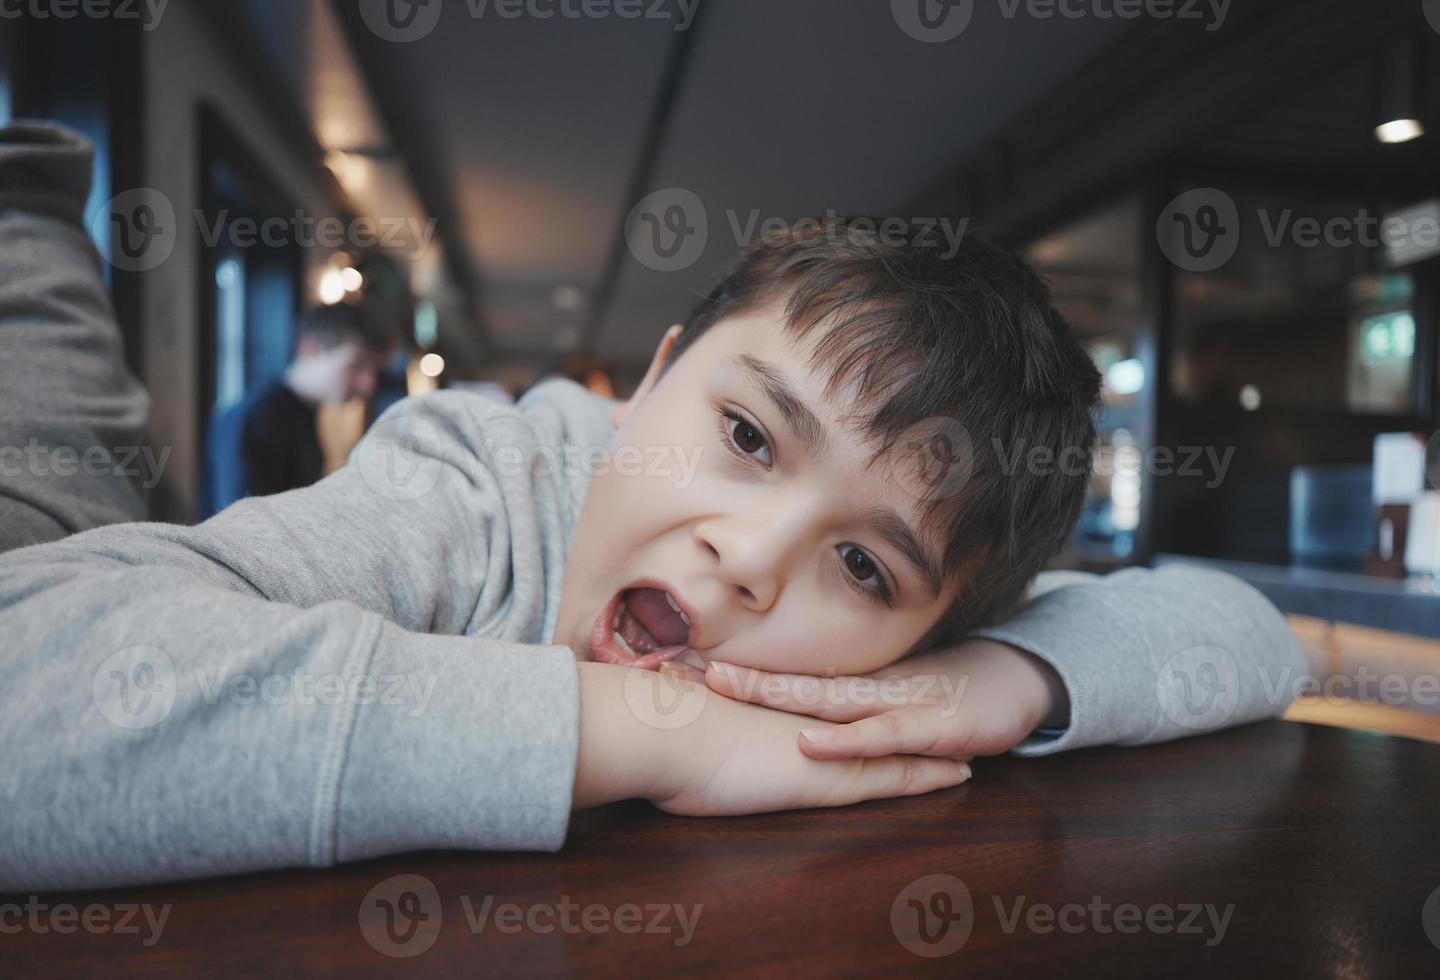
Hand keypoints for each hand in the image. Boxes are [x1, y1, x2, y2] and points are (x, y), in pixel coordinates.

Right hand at [573, 662, 971, 815]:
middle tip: (940, 712)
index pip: (821, 707)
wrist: (659, 728)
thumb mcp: (672, 723)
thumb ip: (683, 723)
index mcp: (772, 716)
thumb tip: (663, 721)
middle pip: (864, 719)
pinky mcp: (827, 775)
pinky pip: (889, 776)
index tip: (873, 704)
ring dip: (926, 750)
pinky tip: (958, 775)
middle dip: (901, 717)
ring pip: (887, 746)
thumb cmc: (653, 728)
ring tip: (965, 750)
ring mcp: (818, 746)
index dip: (851, 706)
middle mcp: (803, 723)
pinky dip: (924, 776)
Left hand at [696, 638, 1068, 760]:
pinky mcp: (931, 727)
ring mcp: (894, 703)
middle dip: (728, 673)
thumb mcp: (880, 706)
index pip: (779, 676)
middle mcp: (863, 690)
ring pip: (823, 697)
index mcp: (847, 687)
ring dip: (771, 692)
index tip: (669, 665)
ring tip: (722, 684)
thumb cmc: (942, 697)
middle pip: (785, 678)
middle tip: (671, 664)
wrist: (1015, 685)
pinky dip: (845, 739)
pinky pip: (880, 735)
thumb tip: (775, 725)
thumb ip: (833, 714)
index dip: (728, 672)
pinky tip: (810, 742)